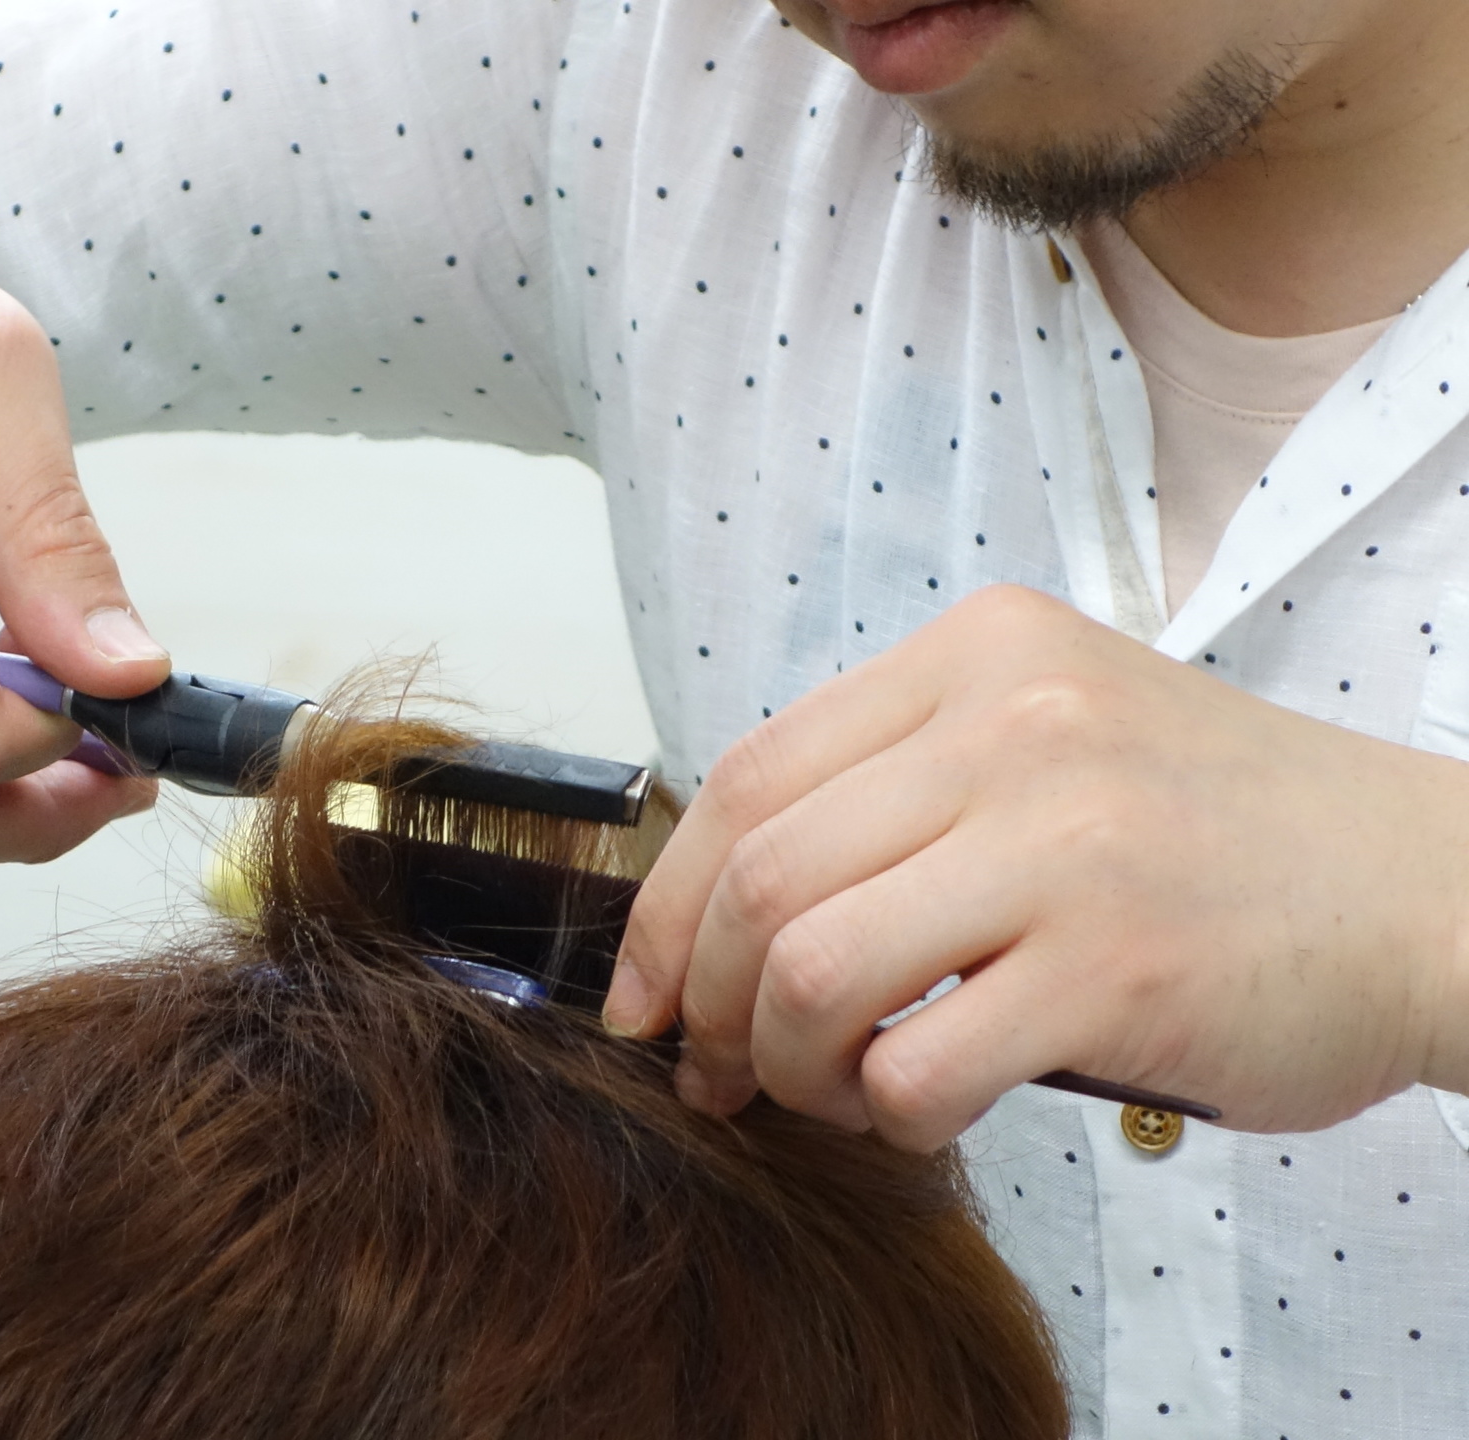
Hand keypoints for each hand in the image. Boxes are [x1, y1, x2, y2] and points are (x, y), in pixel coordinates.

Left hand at [606, 585, 1468, 1149]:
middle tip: (718, 1071)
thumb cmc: (1226, 833)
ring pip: (812, 970)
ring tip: (826, 1092)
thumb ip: (901, 788)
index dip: (665, 903)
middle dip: (705, 1001)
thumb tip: (726, 915)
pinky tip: (926, 1106)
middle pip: (762, 878)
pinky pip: (916, 1066)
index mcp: (978, 656)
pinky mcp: (1116, 966)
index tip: (645, 993)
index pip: (746, 775)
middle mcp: (1011, 725)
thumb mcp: (1054, 739)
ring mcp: (1066, 841)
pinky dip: (888, 1113)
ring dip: (787, 1064)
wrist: (1431, 889)